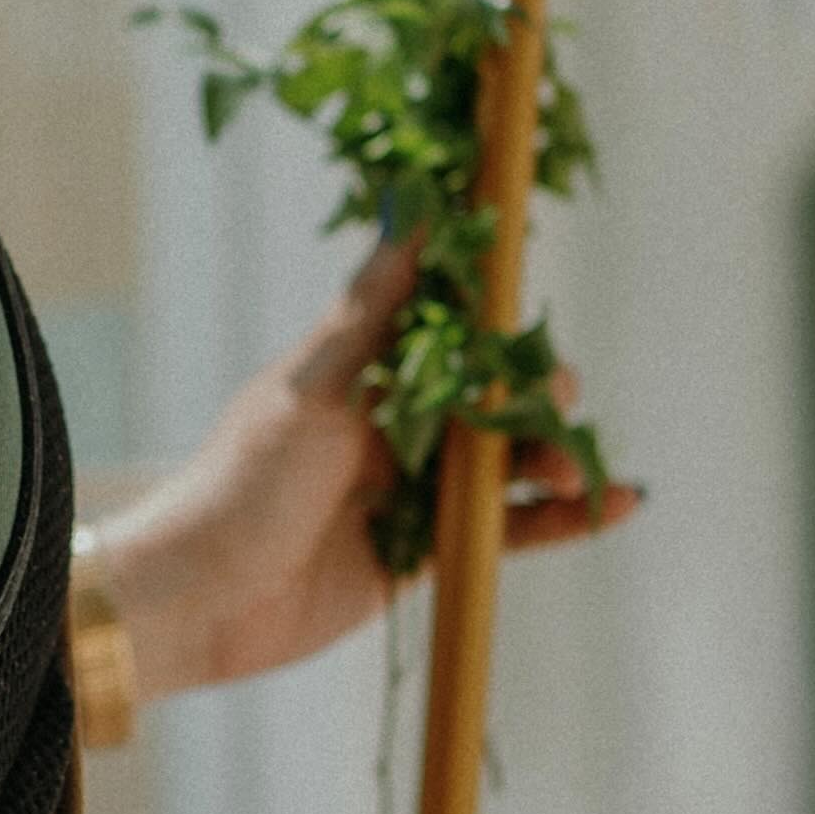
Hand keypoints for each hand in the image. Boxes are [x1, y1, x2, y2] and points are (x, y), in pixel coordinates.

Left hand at [83, 236, 633, 702]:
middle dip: (537, 392)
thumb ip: (372, 308)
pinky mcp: (428, 553)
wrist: (199, 602)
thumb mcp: (311, 385)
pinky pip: (508, 528)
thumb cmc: (240, 482)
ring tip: (578, 469)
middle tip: (559, 404)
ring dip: (554, 455)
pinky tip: (615, 505)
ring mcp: (414, 488)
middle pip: (493, 392)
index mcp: (363, 369)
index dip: (498, 311)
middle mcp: (394, 422)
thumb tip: (412, 211)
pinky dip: (561, 519)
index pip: (450, 322)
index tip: (538, 299)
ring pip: (508, 459)